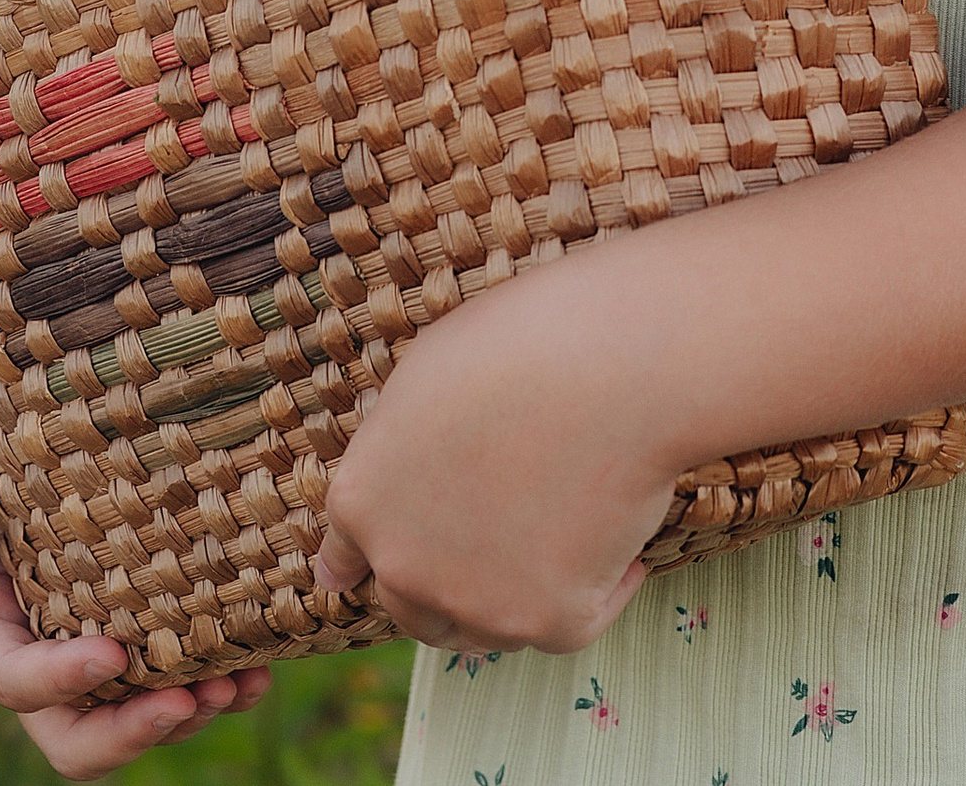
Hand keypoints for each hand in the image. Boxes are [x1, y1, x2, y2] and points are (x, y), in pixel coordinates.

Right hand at [0, 374, 271, 773]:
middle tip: (195, 697)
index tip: (114, 656)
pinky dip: (216, 672)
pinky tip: (259, 658)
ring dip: (186, 710)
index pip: (12, 679)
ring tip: (240, 680)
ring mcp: (84, 626)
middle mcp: (30, 640)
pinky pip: (172, 660)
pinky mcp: (133, 599)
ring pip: (130, 708)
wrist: (5, 384)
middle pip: (72, 731)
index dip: (59, 684)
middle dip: (132, 731)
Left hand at [318, 265, 681, 653]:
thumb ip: (406, 446)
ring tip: (565, 522)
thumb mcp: (427, 374)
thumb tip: (419, 471)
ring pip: (491, 625)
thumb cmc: (525, 339)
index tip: (353, 577)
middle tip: (496, 545)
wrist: (613, 363)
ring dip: (516, 590)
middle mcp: (403, 566)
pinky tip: (620, 546)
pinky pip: (569, 623)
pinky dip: (599, 588)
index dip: (359, 562)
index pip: (346, 553)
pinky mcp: (550, 623)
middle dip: (448, 583)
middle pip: (417, 608)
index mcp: (363, 498)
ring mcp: (475, 604)